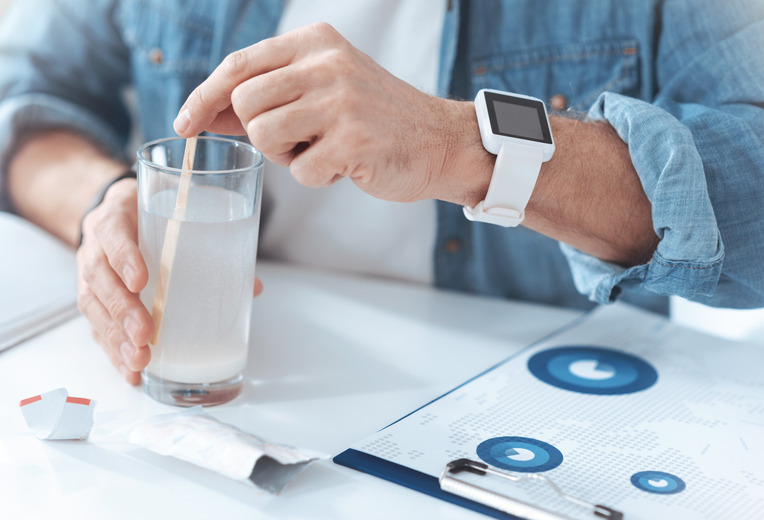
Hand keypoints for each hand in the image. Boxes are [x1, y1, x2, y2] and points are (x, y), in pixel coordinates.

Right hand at [77, 179, 266, 383]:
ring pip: (94, 307)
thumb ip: (213, 242)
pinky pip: (97, 327)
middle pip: (100, 278)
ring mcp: (90, 275)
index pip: (113, 233)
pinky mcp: (94, 301)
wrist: (120, 214)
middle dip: (122, 309)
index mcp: (116, 217)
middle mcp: (96, 247)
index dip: (124, 256)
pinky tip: (131, 372)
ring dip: (116, 338)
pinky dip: (114, 351)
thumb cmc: (154, 216)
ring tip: (140, 360)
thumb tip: (253, 287)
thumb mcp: (177, 215)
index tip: (141, 280)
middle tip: (145, 334)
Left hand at [173, 22, 485, 204]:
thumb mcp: (324, 88)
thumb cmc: (374, 118)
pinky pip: (300, 171)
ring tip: (320, 150)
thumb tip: (207, 112)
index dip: (203, 97)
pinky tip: (344, 165)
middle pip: (245, 103)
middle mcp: (327, 63)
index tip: (186, 124)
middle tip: (295, 139)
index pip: (239, 65)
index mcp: (316, 42)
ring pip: (264, 135)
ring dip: (284, 155)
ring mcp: (342, 101)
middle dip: (259, 133)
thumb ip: (270, 94)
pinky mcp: (354, 140)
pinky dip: (315, 176)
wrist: (438, 140)